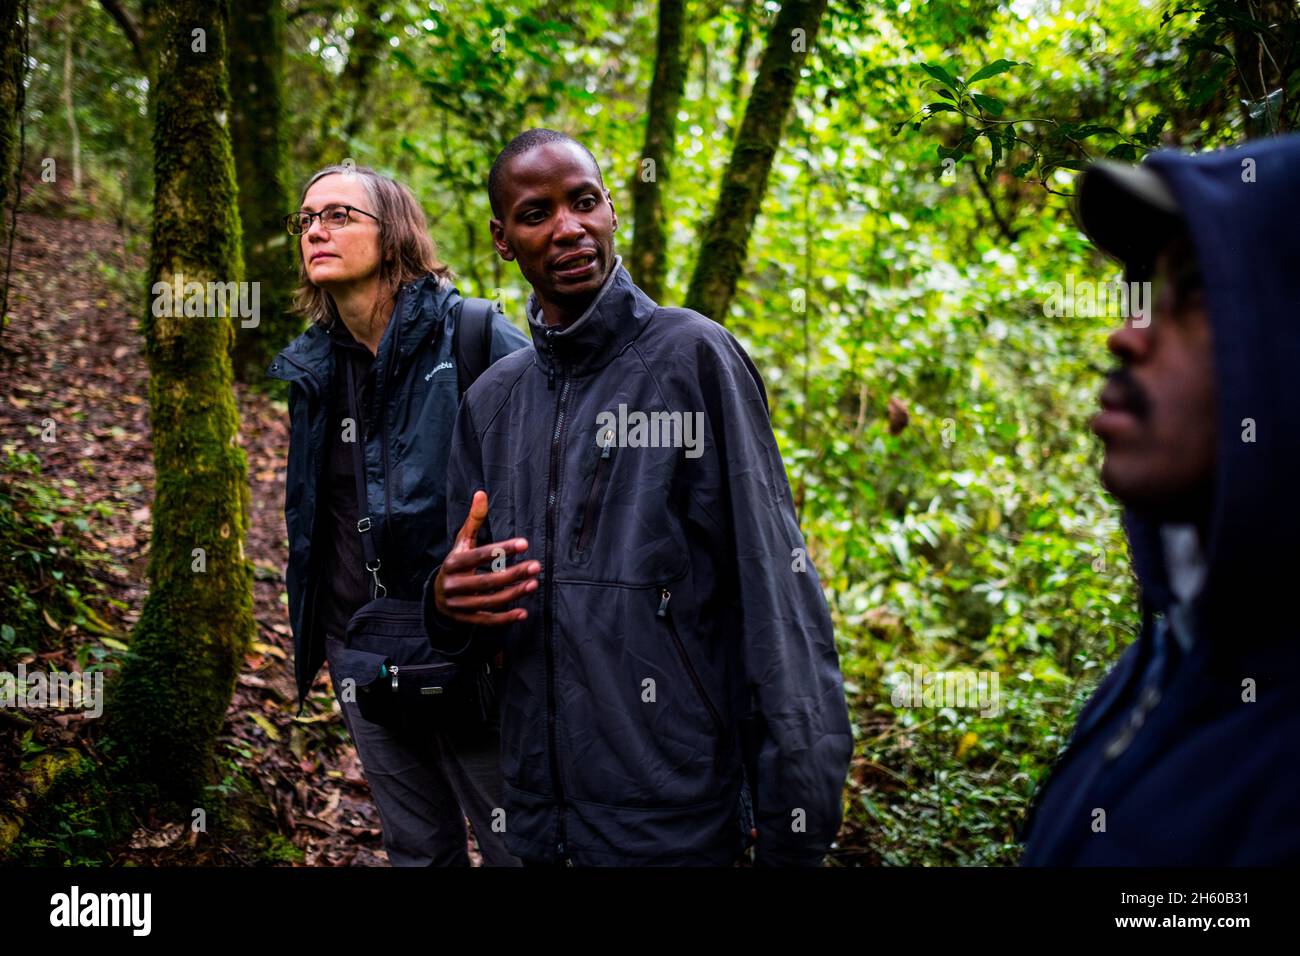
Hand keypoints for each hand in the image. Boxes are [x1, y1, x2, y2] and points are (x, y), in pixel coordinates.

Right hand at [434, 490, 540, 624]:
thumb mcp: (462, 542)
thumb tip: (481, 493)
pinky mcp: (464, 620)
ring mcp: (458, 605)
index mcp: (453, 563)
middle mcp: (453, 585)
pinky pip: (487, 620)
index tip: (524, 543)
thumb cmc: (457, 563)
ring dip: (513, 594)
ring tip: (534, 584)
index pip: (480, 556)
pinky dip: (505, 618)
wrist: (437, 596)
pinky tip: (523, 613)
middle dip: (513, 574)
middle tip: (536, 566)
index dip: (502, 550)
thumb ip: (474, 520)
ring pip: (489, 601)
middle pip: (487, 581)